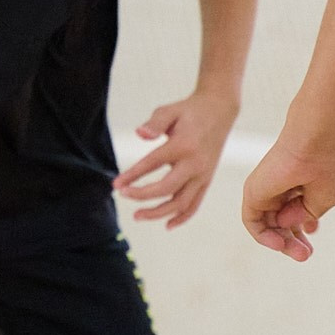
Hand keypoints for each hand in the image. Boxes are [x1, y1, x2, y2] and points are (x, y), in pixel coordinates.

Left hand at [114, 89, 239, 227]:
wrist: (219, 110)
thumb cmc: (189, 111)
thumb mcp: (169, 110)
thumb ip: (154, 123)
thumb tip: (139, 133)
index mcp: (183, 146)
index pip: (152, 165)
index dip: (132, 176)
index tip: (115, 184)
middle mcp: (195, 164)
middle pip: (166, 190)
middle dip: (142, 197)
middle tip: (123, 196)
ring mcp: (203, 175)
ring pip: (181, 203)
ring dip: (159, 213)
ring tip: (138, 215)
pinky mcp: (207, 180)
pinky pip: (195, 204)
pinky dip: (182, 217)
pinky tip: (167, 224)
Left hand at [239, 126, 334, 261]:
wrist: (316, 140)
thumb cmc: (328, 165)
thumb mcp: (326, 198)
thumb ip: (306, 214)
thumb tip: (285, 225)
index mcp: (301, 185)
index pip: (296, 212)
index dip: (304, 227)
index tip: (314, 233)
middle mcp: (281, 187)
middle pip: (281, 222)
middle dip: (294, 241)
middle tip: (305, 256)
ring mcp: (267, 189)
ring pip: (269, 225)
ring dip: (282, 244)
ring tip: (299, 254)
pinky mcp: (253, 191)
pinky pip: (253, 223)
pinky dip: (264, 237)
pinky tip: (280, 244)